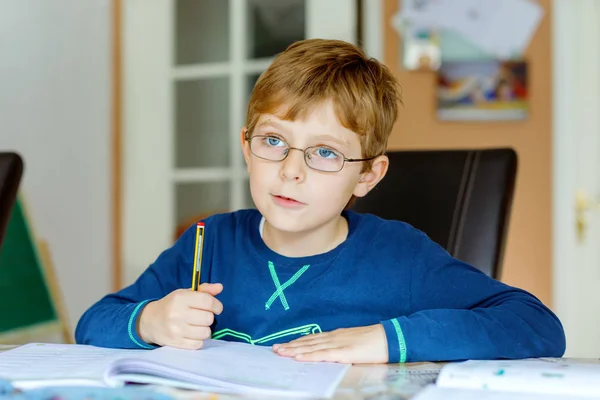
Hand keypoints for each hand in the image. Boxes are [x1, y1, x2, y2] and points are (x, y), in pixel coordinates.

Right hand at [138, 283, 222, 348]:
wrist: (150, 321)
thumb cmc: (172, 305)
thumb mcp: (185, 293)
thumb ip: (204, 290)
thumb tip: (220, 287)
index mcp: (180, 298)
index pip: (208, 301)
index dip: (217, 305)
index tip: (216, 308)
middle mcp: (177, 313)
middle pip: (208, 318)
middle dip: (209, 317)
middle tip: (202, 316)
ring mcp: (176, 330)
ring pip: (205, 333)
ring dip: (205, 330)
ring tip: (197, 326)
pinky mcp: (176, 343)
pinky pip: (198, 344)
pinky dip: (198, 340)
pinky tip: (192, 334)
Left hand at [272, 324, 387, 363]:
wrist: (390, 338)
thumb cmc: (375, 341)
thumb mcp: (355, 341)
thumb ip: (343, 346)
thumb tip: (333, 351)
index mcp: (337, 335)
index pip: (313, 338)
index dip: (298, 341)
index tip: (285, 344)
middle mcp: (334, 337)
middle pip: (308, 341)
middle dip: (291, 345)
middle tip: (275, 349)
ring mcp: (338, 344)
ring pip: (311, 346)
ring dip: (294, 349)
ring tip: (280, 352)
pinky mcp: (343, 352)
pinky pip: (322, 354)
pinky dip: (308, 355)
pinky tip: (298, 357)